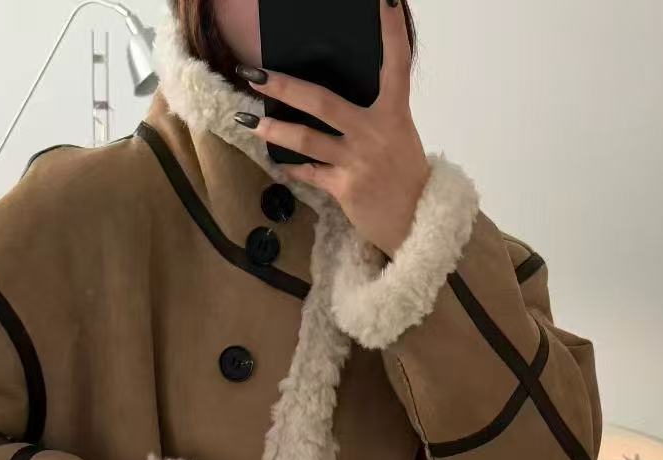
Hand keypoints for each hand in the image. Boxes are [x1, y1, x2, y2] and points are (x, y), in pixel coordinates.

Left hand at [238, 0, 429, 257]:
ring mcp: (358, 161)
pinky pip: (311, 173)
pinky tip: (277, 161)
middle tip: (253, 74)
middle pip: (323, 101)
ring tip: (247, 121)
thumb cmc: (404, 178)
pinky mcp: (346, 189)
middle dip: (284, 86)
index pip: (397, 64)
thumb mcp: (397, 138)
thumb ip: (372, 117)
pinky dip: (293, 167)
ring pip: (308, 139)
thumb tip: (332, 103)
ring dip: (275, 129)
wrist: (416, 225)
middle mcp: (375, 132)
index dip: (391, 31)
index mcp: (394, 114)